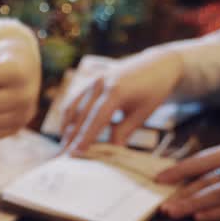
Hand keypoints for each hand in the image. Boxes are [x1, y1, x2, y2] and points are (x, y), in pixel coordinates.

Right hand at [58, 48, 183, 153]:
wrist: (156, 65)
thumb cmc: (152, 92)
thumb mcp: (142, 113)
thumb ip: (124, 131)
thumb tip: (110, 152)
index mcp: (116, 90)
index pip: (96, 117)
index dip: (85, 136)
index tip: (75, 153)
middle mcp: (100, 82)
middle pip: (80, 114)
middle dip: (71, 136)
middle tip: (63, 156)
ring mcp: (93, 79)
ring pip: (72, 106)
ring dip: (66, 127)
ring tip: (63, 146)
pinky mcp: (90, 80)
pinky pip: (74, 100)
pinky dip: (68, 116)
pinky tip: (66, 130)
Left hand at [156, 141, 219, 220]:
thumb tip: (190, 182)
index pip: (203, 159)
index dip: (179, 170)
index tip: (159, 179)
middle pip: (207, 179)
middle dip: (182, 193)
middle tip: (162, 204)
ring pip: (217, 194)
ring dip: (193, 204)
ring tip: (174, 212)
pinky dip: (217, 214)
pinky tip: (201, 218)